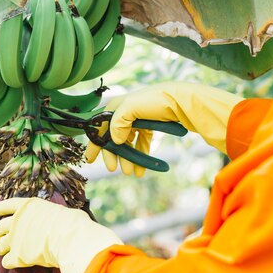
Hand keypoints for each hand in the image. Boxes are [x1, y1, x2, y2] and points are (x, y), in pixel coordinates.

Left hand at [0, 197, 122, 272]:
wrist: (69, 238)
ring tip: (3, 250)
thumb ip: (51, 215)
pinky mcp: (17, 256)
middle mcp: (17, 221)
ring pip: (0, 245)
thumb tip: (62, 218)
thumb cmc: (71, 223)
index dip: (0, 208)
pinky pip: (6, 261)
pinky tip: (11, 263)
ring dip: (1, 248)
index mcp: (27, 206)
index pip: (7, 205)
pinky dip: (9, 263)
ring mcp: (15, 239)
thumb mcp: (59, 211)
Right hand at [86, 82, 243, 175]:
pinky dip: (140, 156)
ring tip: (129, 172)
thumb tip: (114, 140)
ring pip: (127, 143)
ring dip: (127, 158)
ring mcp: (137, 120)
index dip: (95, 143)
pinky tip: (140, 168)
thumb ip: (118, 122)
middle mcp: (125, 113)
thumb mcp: (131, 107)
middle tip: (113, 169)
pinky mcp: (149, 126)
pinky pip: (141, 143)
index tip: (90, 159)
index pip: (100, 127)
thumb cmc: (155, 100)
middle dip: (113, 154)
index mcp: (116, 107)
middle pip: (113, 137)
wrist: (181, 100)